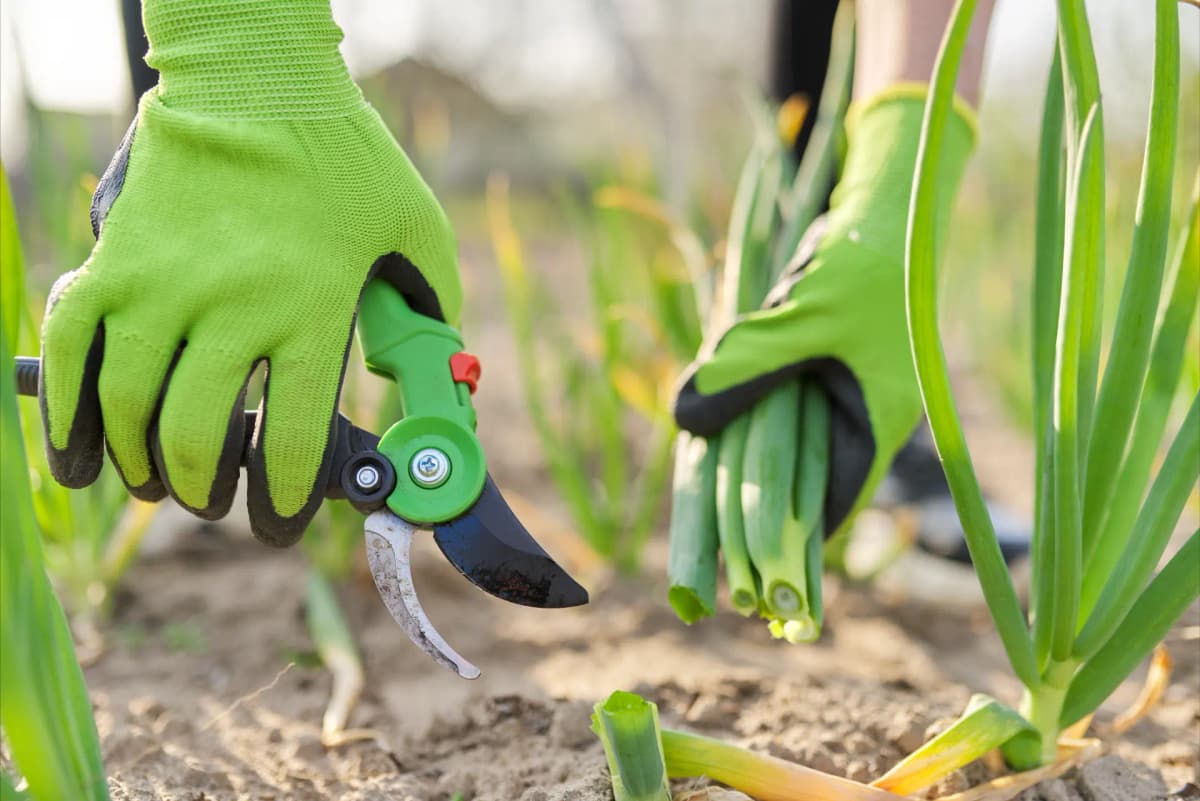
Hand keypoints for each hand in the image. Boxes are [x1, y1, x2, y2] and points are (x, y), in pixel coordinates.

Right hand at [39, 0, 460, 545]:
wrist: (257, 78)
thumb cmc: (348, 159)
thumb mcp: (419, 232)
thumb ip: (432, 315)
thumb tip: (435, 388)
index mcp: (312, 307)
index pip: (288, 440)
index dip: (283, 501)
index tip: (280, 523)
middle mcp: (232, 305)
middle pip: (199, 440)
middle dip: (209, 494)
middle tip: (219, 504)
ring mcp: (162, 285)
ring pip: (132, 413)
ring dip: (145, 469)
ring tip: (164, 484)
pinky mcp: (113, 262)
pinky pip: (72, 353)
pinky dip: (69, 416)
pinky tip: (80, 459)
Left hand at [674, 90, 975, 535]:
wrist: (885, 207)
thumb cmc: (855, 269)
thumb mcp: (793, 322)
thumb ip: (740, 370)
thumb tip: (684, 418)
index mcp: (875, 423)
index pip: (832, 503)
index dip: (790, 540)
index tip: (745, 567)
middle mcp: (861, 417)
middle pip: (805, 481)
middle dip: (758, 504)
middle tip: (708, 536)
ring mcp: (842, 392)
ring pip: (786, 444)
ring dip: (746, 457)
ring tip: (698, 486)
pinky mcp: (820, 366)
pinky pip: (778, 407)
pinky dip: (747, 415)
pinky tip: (709, 422)